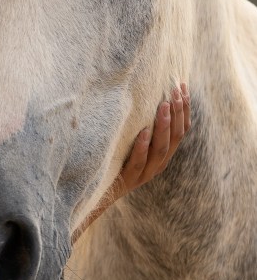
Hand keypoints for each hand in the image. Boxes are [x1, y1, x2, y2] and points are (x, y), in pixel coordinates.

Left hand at [72, 84, 189, 241]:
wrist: (95, 192)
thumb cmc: (112, 159)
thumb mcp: (129, 138)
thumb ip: (139, 121)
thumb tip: (143, 90)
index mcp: (162, 154)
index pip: (181, 130)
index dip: (185, 109)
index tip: (183, 86)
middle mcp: (157, 164)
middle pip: (175, 138)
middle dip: (177, 113)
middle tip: (175, 91)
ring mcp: (144, 174)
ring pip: (160, 150)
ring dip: (163, 126)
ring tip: (163, 105)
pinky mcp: (128, 180)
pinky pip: (137, 163)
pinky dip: (142, 147)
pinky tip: (142, 132)